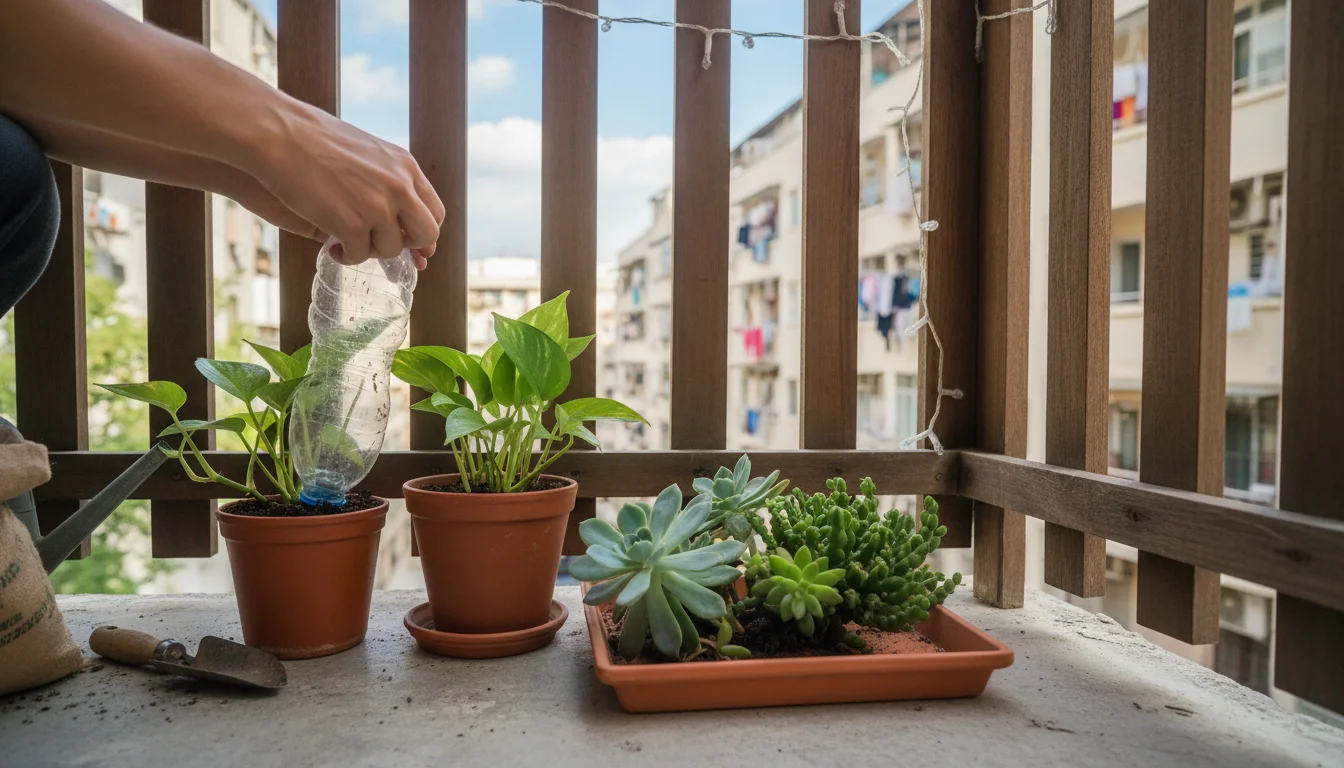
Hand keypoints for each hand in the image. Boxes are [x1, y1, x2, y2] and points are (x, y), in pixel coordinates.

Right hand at [247, 103, 442, 267]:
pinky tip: (334, 247)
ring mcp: (377, 207)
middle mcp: (399, 187)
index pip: (434, 211)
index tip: (406, 238)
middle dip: (407, 245)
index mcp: (405, 167)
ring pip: (392, 249)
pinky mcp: (351, 225)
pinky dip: (347, 257)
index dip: (421, 230)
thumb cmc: (313, 138)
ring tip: (348, 239)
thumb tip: (400, 212)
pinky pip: (360, 256)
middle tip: (380, 242)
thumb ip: (388, 179)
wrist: (279, 134)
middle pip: (426, 234)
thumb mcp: (367, 152)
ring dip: (370, 250)